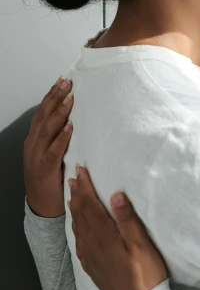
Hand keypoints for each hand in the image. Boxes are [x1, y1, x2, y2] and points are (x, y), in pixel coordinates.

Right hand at [24, 77, 73, 216]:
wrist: (41, 208)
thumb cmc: (51, 180)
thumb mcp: (52, 155)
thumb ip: (59, 138)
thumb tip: (76, 118)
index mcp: (34, 140)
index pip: (42, 112)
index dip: (51, 95)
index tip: (62, 81)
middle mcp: (33, 145)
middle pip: (43, 116)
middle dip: (55, 97)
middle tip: (67, 82)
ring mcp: (37, 157)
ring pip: (47, 130)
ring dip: (59, 113)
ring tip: (70, 98)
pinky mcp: (45, 170)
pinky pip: (53, 151)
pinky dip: (61, 138)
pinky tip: (70, 127)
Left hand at [69, 166, 167, 289]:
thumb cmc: (146, 274)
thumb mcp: (142, 244)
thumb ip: (127, 219)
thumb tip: (115, 194)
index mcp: (104, 236)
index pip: (90, 205)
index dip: (85, 187)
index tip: (81, 170)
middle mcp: (92, 245)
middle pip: (81, 214)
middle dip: (77, 194)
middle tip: (73, 178)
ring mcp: (91, 258)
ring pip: (78, 228)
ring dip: (75, 209)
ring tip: (73, 197)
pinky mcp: (93, 268)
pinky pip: (79, 242)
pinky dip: (77, 228)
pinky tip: (79, 228)